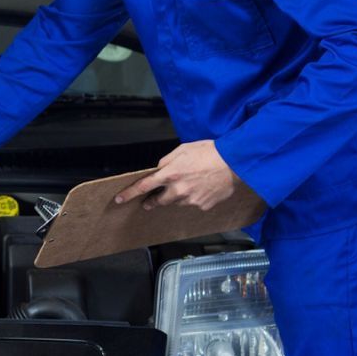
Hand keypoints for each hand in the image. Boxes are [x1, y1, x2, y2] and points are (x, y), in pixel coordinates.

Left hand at [114, 139, 239, 210]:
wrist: (235, 163)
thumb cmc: (210, 152)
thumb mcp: (183, 150)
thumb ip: (166, 161)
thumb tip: (158, 169)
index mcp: (170, 174)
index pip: (143, 186)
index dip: (130, 194)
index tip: (120, 199)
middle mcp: (179, 190)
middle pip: (158, 201)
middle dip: (153, 201)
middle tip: (150, 201)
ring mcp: (191, 200)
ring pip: (177, 202)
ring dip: (176, 196)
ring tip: (189, 184)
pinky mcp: (203, 206)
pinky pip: (193, 204)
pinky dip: (194, 197)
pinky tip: (202, 187)